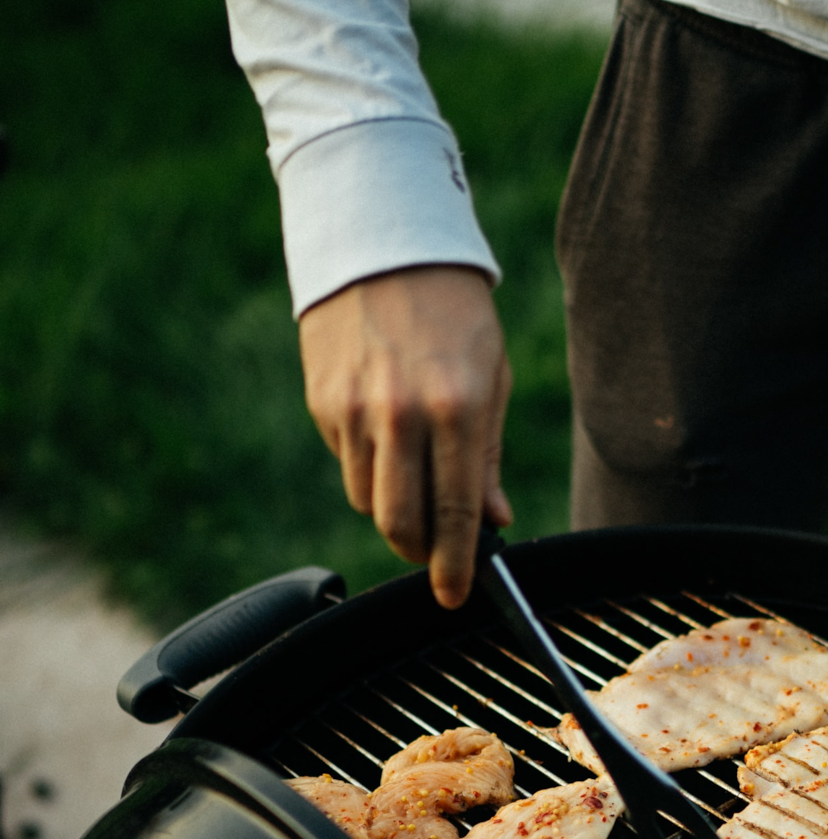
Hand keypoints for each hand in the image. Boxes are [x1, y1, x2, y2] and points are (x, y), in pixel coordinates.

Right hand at [299, 264, 512, 609]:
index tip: (455, 594)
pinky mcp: (322, 402)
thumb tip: (495, 520)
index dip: (456, 563)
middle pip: (400, 523)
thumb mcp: (490, 376)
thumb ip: (487, 454)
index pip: (457, 511)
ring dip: (392, 507)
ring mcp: (354, 410)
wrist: (382, 243)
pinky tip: (384, 429)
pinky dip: (368, 466)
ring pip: (367, 500)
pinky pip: (346, 462)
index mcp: (456, 408)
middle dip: (418, 550)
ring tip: (414, 473)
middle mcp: (401, 414)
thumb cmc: (453, 313)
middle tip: (433, 552)